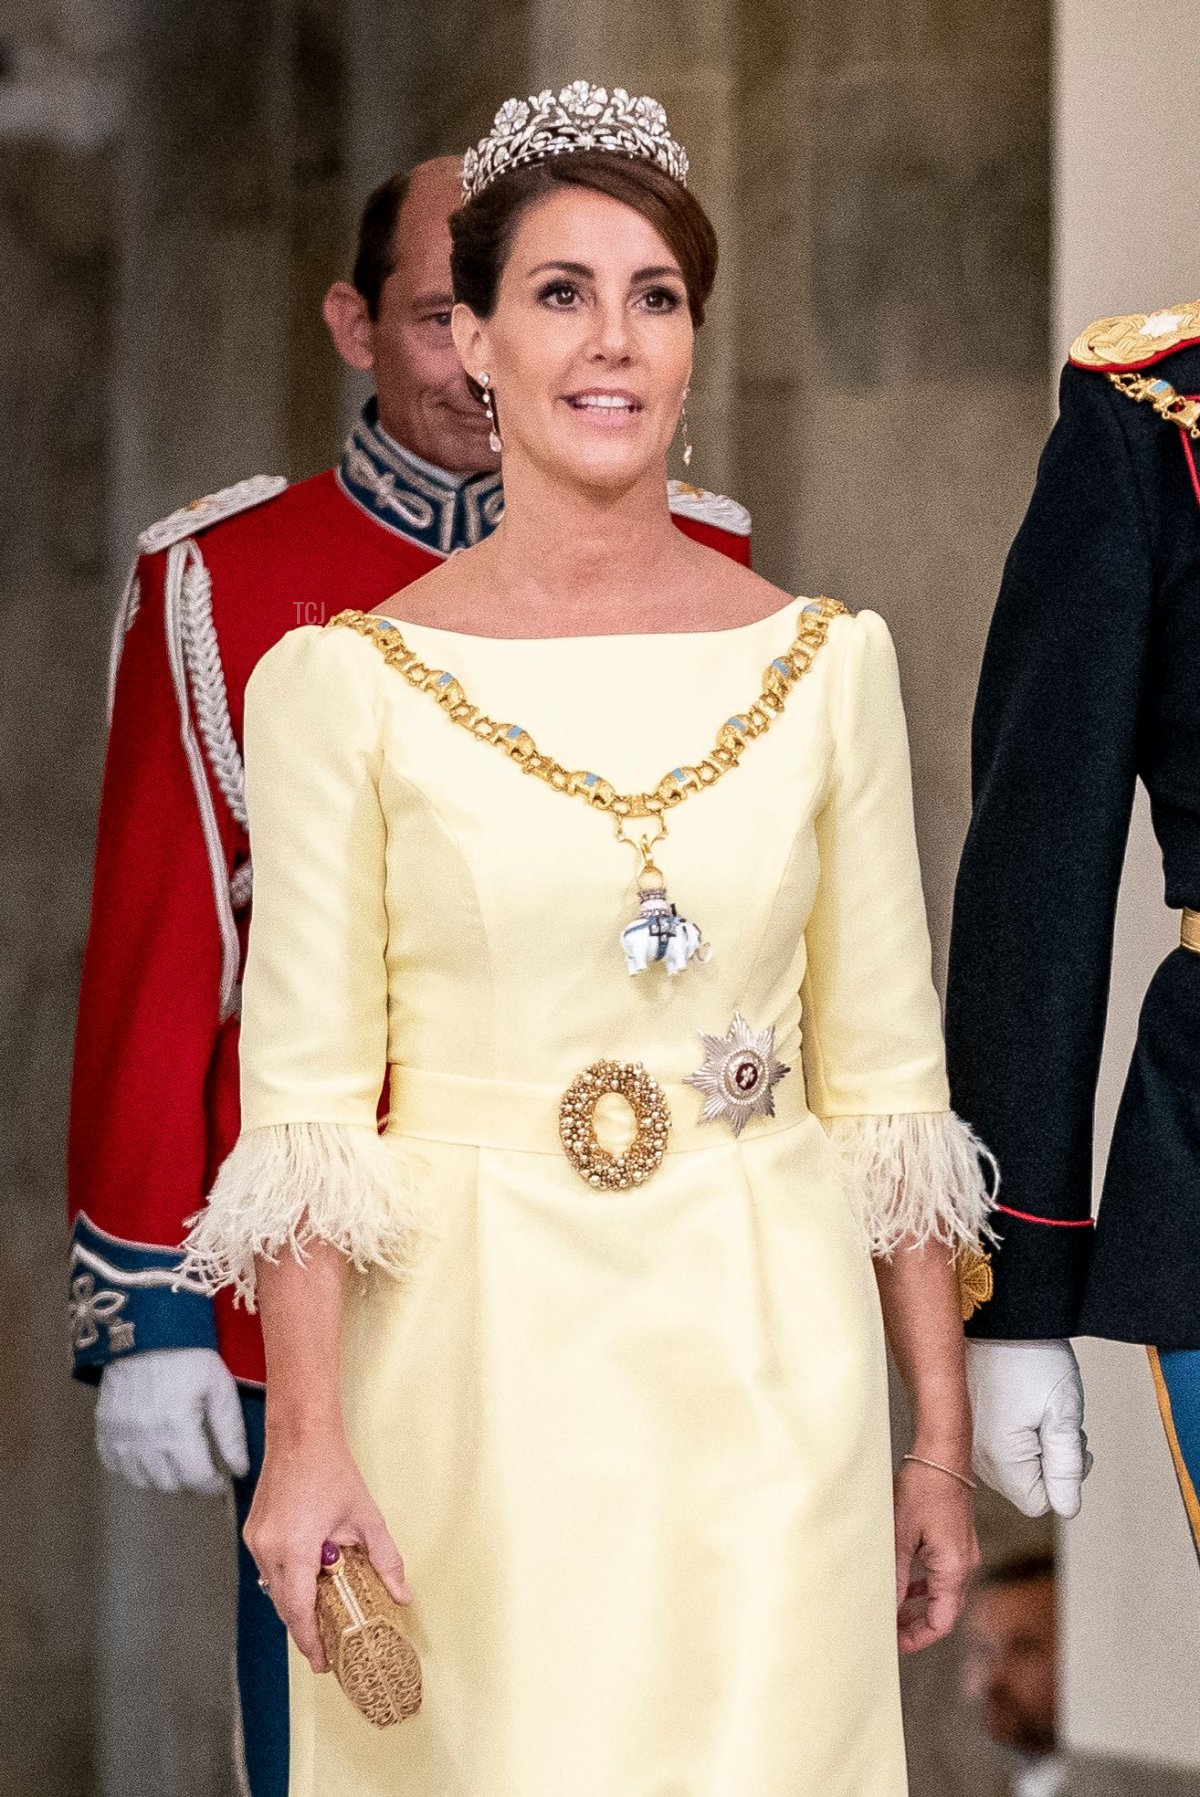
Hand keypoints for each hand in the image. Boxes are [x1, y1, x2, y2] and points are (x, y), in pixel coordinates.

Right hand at [95, 1346, 250, 1494]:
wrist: (147, 1328)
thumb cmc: (189, 1354)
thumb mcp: (220, 1387)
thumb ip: (230, 1432)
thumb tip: (240, 1470)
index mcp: (177, 1427)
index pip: (196, 1479)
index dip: (212, 1485)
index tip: (221, 1479)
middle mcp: (145, 1437)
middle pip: (168, 1485)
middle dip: (189, 1481)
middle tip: (200, 1466)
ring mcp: (120, 1435)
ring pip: (141, 1481)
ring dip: (162, 1478)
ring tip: (176, 1461)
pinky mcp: (103, 1427)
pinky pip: (114, 1465)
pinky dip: (132, 1467)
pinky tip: (148, 1454)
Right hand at [245, 1425, 410, 1672]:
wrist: (300, 1436)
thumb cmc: (333, 1471)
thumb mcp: (367, 1518)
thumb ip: (386, 1560)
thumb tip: (403, 1595)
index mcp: (296, 1548)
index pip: (299, 1610)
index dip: (310, 1641)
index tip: (323, 1663)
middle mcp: (269, 1548)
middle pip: (284, 1605)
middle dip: (304, 1629)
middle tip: (325, 1649)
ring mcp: (256, 1541)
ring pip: (274, 1588)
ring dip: (295, 1604)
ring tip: (320, 1619)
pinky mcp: (253, 1533)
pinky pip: (268, 1569)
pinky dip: (287, 1581)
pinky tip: (307, 1583)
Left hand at [894, 1457, 978, 1653]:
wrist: (943, 1455)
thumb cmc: (924, 1489)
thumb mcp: (902, 1536)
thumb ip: (895, 1576)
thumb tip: (887, 1608)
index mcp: (953, 1569)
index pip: (940, 1623)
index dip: (916, 1638)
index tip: (892, 1644)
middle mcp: (964, 1566)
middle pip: (943, 1612)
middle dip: (915, 1624)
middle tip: (887, 1630)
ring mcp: (963, 1553)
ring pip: (942, 1593)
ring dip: (919, 1605)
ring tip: (892, 1610)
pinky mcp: (957, 1541)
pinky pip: (943, 1574)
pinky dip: (925, 1585)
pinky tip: (905, 1582)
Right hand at [967, 1338, 1092, 1517]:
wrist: (996, 1315)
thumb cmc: (1029, 1356)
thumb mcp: (1062, 1412)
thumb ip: (1067, 1467)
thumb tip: (1068, 1508)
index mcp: (1000, 1458)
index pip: (1039, 1503)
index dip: (1065, 1478)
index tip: (1071, 1443)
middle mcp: (974, 1454)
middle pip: (1024, 1485)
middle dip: (1049, 1460)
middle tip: (1058, 1419)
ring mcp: (966, 1437)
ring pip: (1011, 1465)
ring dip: (1034, 1445)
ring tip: (1039, 1405)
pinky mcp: (964, 1422)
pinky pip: (995, 1445)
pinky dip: (1015, 1431)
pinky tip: (1020, 1401)